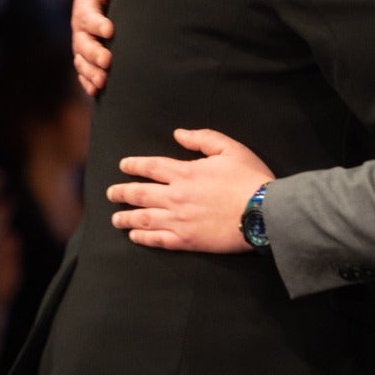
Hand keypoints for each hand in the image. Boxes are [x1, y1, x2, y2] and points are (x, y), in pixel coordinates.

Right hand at [72, 0, 116, 94]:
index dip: (98, 24)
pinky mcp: (86, 57)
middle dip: (95, 54)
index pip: (90, 18)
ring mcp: (82, 45)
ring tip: (103, 82)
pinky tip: (96, 91)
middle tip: (107, 62)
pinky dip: (87, 82)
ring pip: (82, 62)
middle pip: (84, 45)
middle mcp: (80, 30)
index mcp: (85, 10)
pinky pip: (83, 72)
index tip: (110, 29)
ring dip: (91, 73)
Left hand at [106, 129, 275, 253]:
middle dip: (122, 193)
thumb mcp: (230, 148)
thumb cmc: (250, 178)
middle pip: (140, 194)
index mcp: (186, 172)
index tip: (123, 165)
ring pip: (143, 219)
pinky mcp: (187, 241)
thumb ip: (202, 138)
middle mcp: (176, 196)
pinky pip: (158, 240)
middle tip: (111, 193)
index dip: (134, 165)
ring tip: (115, 219)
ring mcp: (179, 220)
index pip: (151, 167)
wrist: (263, 212)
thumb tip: (178, 134)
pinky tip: (135, 237)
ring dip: (126, 218)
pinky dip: (143, 239)